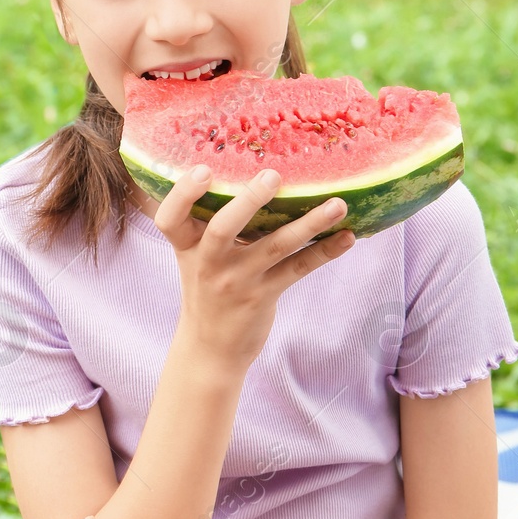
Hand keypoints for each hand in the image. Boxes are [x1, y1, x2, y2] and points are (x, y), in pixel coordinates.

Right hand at [154, 165, 355, 368]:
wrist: (210, 348)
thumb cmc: (207, 287)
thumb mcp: (195, 255)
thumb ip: (209, 221)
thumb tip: (250, 171)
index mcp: (186, 245)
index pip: (170, 218)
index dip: (183, 193)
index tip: (203, 170)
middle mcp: (208, 262)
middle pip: (223, 228)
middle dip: (249, 201)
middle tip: (273, 175)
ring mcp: (237, 280)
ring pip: (275, 246)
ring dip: (309, 223)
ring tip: (338, 203)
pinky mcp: (263, 295)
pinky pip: (298, 268)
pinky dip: (325, 251)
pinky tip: (347, 237)